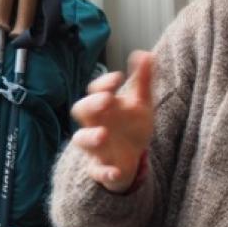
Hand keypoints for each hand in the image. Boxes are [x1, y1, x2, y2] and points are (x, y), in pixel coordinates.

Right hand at [70, 51, 154, 192]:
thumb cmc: (132, 126)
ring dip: (90, 137)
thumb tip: (146, 53)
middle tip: (106, 99)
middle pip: (81, 110)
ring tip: (103, 134)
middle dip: (91, 104)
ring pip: (81, 140)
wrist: (132, 157)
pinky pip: (98, 172)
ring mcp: (97, 147)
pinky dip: (105, 173)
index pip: (96, 90)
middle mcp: (96, 124)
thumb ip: (144, 79)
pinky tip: (115, 172)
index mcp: (105, 106)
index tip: (118, 78)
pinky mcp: (101, 169)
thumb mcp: (141, 103)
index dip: (103, 84)